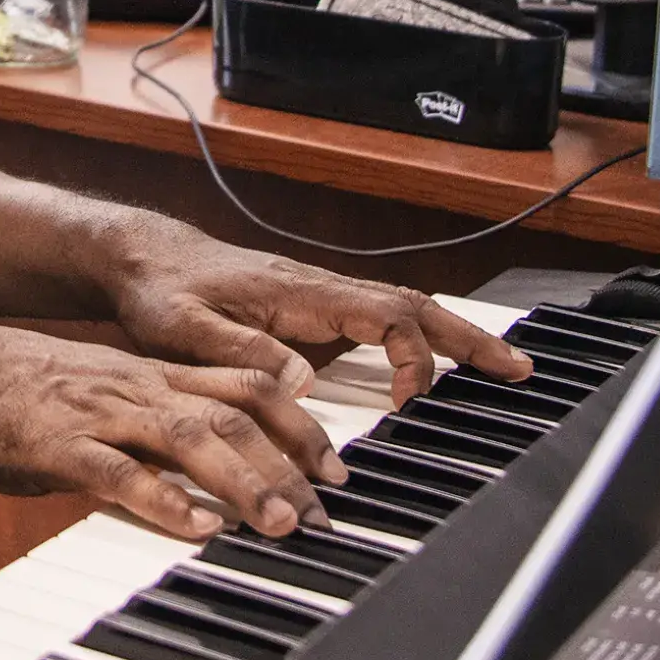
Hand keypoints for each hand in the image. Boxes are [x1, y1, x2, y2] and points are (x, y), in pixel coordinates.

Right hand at [0, 323, 348, 541]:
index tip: (339, 469)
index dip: (302, 423)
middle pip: (236, 413)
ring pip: (189, 438)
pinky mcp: (62, 445)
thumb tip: (209, 473)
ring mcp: (102, 414)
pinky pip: (118, 472)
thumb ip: (153, 426)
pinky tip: (192, 528)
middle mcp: (140, 388)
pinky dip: (160, 500)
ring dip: (243, 483)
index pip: (248, 385)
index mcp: (153, 375)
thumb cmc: (23, 391)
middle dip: (291, 462)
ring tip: (281, 525)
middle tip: (327, 512)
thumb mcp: (104, 395)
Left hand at [105, 225, 533, 408]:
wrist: (139, 258)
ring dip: (452, 334)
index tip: (413, 402)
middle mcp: (318, 287)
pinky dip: (417, 334)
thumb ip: (242, 354)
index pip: (383, 314)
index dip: (411, 356)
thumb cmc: (158, 291)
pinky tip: (432, 361)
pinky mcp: (308, 306)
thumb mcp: (185, 329)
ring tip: (500, 367)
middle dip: (468, 336)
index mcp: (299, 291)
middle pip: (412, 305)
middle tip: (520, 370)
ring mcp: (317, 295)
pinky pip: (378, 316)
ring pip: (401, 307)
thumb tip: (305, 383)